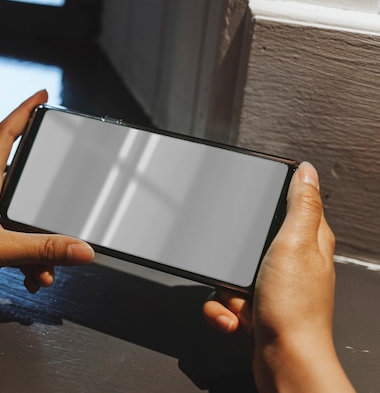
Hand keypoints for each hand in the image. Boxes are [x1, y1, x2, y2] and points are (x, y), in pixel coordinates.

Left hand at [0, 90, 94, 318]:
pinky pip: (15, 244)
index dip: (25, 111)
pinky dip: (28, 261)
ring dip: (40, 244)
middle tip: (68, 193)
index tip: (42, 97)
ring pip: (22, 221)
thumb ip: (43, 249)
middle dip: (47, 196)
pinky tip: (33, 279)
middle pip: (23, 180)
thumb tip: (82, 249)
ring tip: (48, 268)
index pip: (5, 134)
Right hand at [202, 162, 353, 391]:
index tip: (249, 202)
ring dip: (226, 290)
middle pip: (248, 240)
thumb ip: (301, 205)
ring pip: (230, 271)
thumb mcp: (295, 243)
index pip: (291, 205)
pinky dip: (224, 310)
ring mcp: (271, 287)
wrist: (283, 360)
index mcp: (308, 241)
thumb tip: (307, 171)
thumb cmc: (294, 309)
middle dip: (233, 256)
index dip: (270, 200)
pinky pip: (224, 299)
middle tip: (242, 268)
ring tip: (241, 301)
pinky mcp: (255, 308)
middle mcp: (291, 263)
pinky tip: (237, 318)